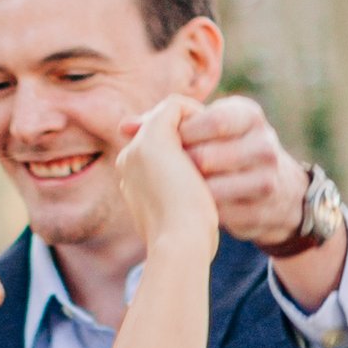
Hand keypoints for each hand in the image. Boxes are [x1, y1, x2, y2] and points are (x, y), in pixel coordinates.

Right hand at [114, 94, 218, 269]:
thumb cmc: (188, 239)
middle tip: (216, 143)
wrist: (181, 242)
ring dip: (193, 124)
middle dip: (186, 132)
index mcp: (133, 182)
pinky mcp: (154, 135)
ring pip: (165, 117)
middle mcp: (129, 161)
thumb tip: (206, 202)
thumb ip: (189, 197)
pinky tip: (215, 131)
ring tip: (219, 139)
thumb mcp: (187, 218)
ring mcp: (138, 147)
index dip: (179, 149)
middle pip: (157, 131)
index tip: (208, 159)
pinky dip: (196, 112)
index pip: (153, 152)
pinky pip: (175, 105)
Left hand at [174, 95, 309, 249]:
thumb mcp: (206, 129)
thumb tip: (124, 127)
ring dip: (189, 193)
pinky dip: (202, 213)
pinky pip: (219, 214)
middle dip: (181, 167)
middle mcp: (265, 145)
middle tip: (170, 173)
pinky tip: (196, 209)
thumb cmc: (223, 152)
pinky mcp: (263, 212)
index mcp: (249, 115)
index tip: (170, 145)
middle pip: (208, 157)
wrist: (273, 192)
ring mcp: (267, 180)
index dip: (184, 134)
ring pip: (212, 189)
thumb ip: (164, 124)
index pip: (214, 121)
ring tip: (180, 192)